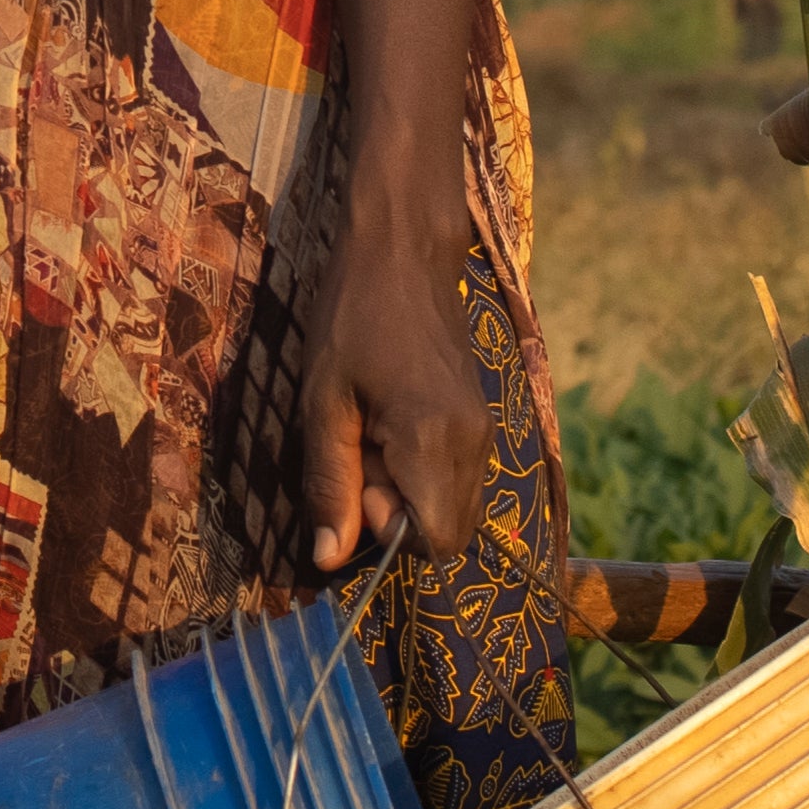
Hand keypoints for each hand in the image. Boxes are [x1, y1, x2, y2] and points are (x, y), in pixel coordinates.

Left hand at [300, 220, 494, 576]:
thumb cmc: (352, 318)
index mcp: (435, 442)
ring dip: (409, 490)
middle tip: (362, 451)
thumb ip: (332, 486)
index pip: (434, 544)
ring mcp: (484, 431)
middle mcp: (474, 445)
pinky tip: (390, 422)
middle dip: (399, 513)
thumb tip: (330, 559)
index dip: (388, 530)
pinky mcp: (481, 419)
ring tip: (373, 431)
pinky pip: (458, 476)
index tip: (358, 476)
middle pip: (449, 532)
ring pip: (454, 505)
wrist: (404, 249)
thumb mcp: (324, 404)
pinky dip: (423, 469)